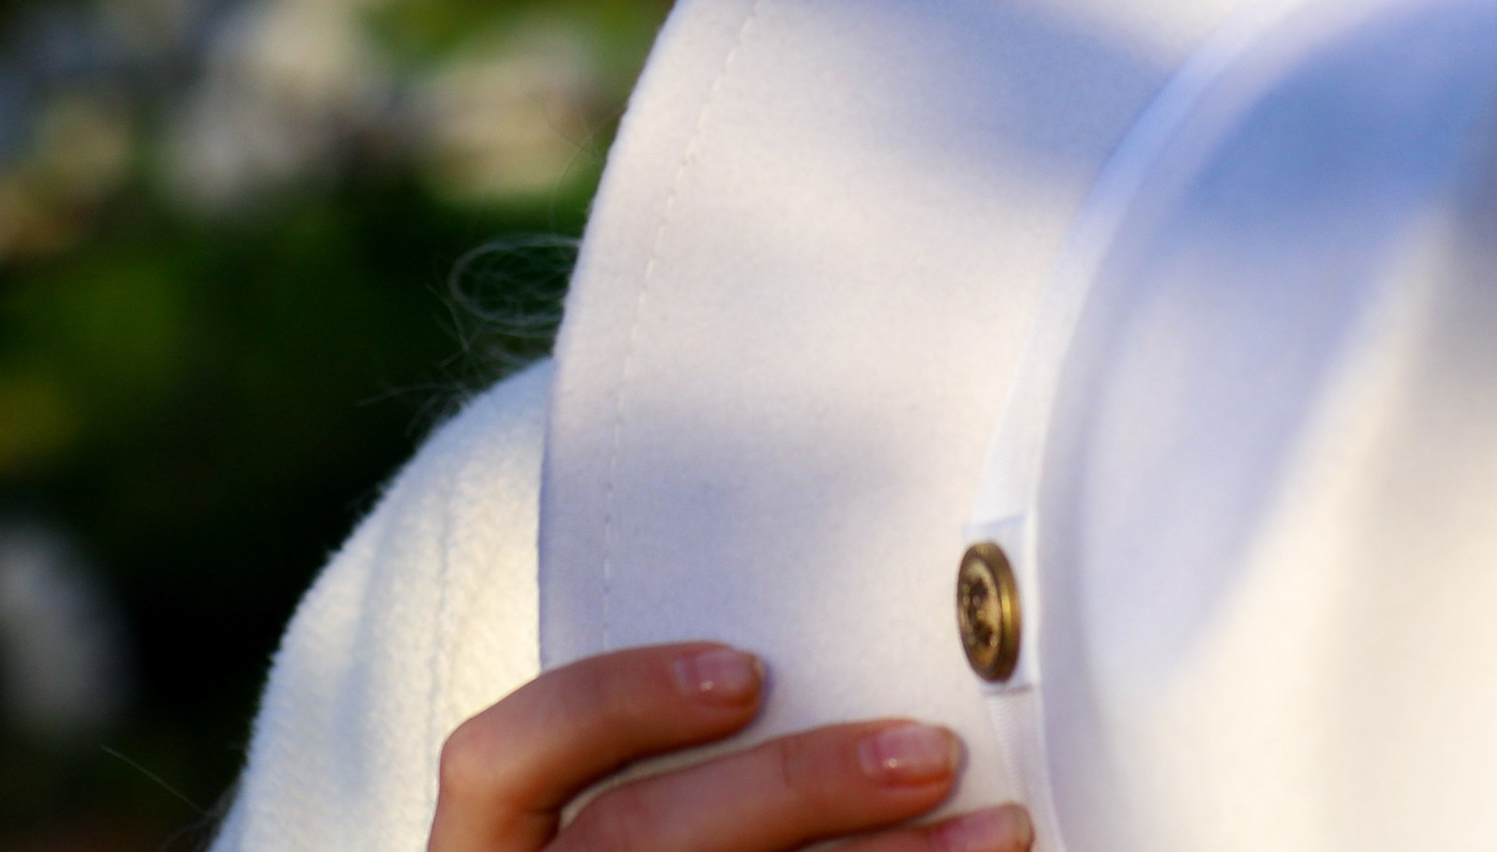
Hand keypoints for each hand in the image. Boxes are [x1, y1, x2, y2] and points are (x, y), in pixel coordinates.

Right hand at [426, 642, 1030, 851]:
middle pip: (640, 839)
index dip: (618, 702)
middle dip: (796, 785)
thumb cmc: (662, 845)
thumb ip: (673, 758)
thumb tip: (810, 663)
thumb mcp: (618, 810)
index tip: (747, 672)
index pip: (499, 758)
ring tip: (996, 831)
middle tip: (928, 751)